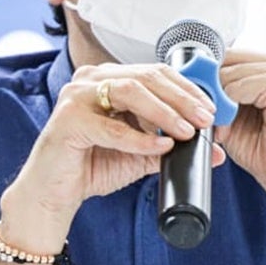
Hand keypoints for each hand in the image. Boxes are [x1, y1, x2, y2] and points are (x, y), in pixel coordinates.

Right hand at [0, 62, 220, 250]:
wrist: (53, 192)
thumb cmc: (89, 166)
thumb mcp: (139, 154)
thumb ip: (171, 147)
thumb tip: (212, 152)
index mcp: (107, 79)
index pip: (154, 72)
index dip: (186, 88)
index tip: (210, 109)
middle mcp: (90, 79)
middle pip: (146, 77)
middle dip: (181, 98)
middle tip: (205, 119)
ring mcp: (76, 96)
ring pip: (130, 92)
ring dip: (164, 112)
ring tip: (186, 132)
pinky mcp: (69, 121)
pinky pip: (112, 128)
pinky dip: (140, 139)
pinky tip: (159, 148)